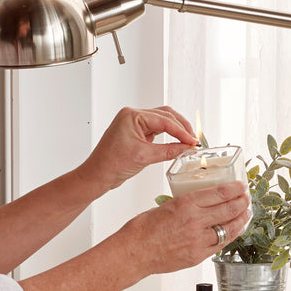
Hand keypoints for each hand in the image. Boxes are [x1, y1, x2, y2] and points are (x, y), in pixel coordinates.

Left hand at [78, 106, 197, 193]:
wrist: (98, 175)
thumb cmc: (112, 164)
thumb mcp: (144, 157)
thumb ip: (168, 151)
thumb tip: (186, 148)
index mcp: (132, 116)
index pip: (164, 120)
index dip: (181, 131)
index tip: (192, 141)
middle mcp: (133, 116)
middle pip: (165, 116)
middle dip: (181, 127)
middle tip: (193, 141)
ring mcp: (134, 124)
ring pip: (162, 121)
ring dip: (176, 130)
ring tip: (187, 141)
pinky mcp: (136, 133)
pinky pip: (156, 130)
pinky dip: (168, 135)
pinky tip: (176, 142)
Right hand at [120, 181, 250, 274]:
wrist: (134, 253)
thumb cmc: (143, 229)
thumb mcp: (166, 206)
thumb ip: (187, 205)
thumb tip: (202, 204)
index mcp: (186, 204)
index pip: (220, 193)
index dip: (234, 189)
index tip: (240, 186)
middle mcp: (195, 221)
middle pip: (229, 209)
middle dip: (242, 202)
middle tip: (246, 198)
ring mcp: (198, 240)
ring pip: (229, 228)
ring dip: (241, 220)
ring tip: (246, 214)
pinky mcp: (198, 256)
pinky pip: (220, 245)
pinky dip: (229, 236)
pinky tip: (233, 231)